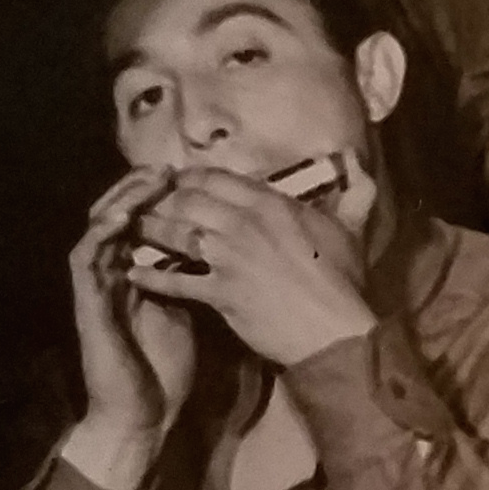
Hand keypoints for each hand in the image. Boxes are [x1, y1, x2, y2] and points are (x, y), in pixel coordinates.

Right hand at [66, 171, 203, 489]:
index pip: (143, 220)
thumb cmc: (165, 367)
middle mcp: (113, 271)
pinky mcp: (86, 301)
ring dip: (123, 200)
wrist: (142, 414)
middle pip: (119, 213)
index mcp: (136, 271)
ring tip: (149, 180)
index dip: (162, 195)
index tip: (190, 172)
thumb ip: (196, 278)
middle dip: (142, 187)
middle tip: (167, 167)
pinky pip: (87, 257)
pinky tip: (124, 215)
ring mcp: (96, 285)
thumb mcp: (190, 311)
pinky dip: (103, 232)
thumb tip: (230, 249)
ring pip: (99, 225)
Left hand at [128, 167, 376, 370]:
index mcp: (270, 202)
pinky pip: (175, 279)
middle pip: (187, 199)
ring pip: (175, 232)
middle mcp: (242, 222)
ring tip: (131, 229)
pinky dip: (151, 276)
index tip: (175, 178)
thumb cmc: (343, 280)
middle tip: (144, 202)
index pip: (216, 177)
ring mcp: (227, 257)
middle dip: (161, 199)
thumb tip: (357, 160)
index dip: (189, 176)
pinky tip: (133, 273)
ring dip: (149, 229)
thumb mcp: (351, 229)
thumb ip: (353, 192)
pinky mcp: (218, 291)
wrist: (333, 329)